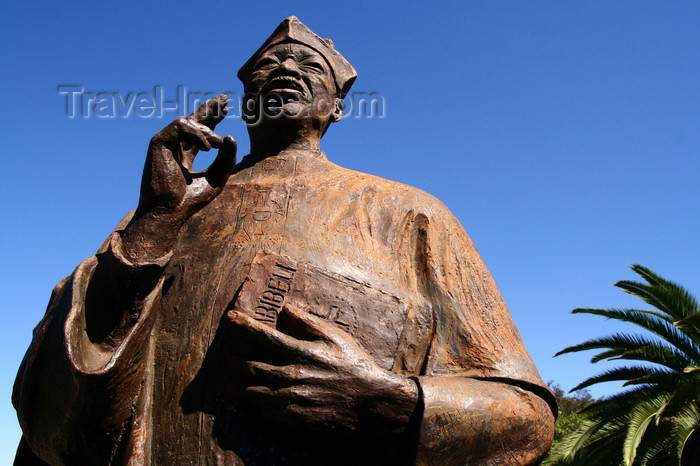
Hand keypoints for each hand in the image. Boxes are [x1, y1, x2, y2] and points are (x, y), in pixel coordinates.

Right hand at [123, 95, 236, 259]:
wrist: (168, 212)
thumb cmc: (189, 201)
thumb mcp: (216, 178)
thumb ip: (226, 159)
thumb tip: (230, 136)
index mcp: (184, 155)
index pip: (199, 131)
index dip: (212, 118)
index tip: (226, 107)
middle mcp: (173, 147)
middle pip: (191, 120)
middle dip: (208, 109)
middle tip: (225, 100)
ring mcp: (164, 144)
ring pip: (187, 122)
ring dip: (206, 130)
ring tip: (218, 143)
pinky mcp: (158, 142)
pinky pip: (180, 127)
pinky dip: (197, 134)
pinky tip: (208, 147)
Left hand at [219, 305, 418, 433]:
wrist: (368, 403)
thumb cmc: (353, 364)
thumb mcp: (335, 337)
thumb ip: (308, 322)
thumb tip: (285, 309)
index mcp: (302, 353)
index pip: (264, 336)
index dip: (243, 326)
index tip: (231, 318)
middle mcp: (292, 376)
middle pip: (250, 365)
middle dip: (231, 356)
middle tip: (222, 350)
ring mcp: (290, 399)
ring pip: (251, 391)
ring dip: (233, 383)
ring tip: (226, 378)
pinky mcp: (292, 417)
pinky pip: (262, 410)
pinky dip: (249, 403)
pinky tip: (244, 399)